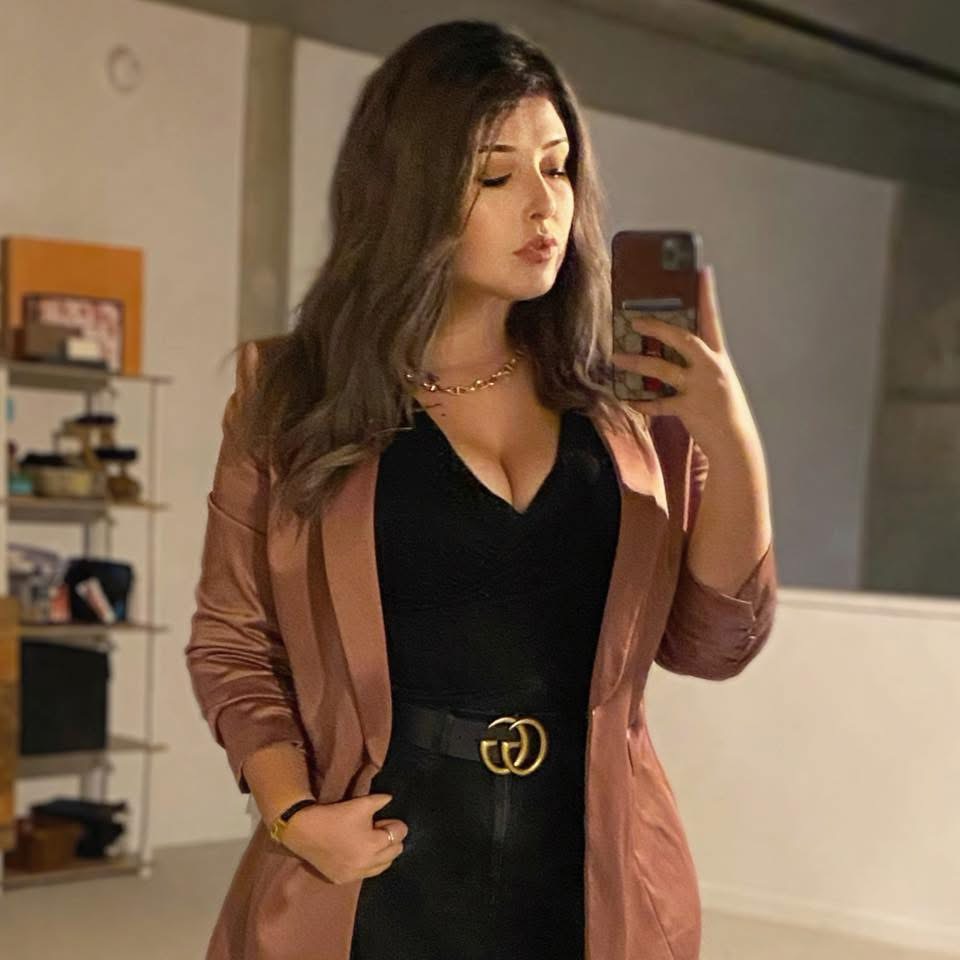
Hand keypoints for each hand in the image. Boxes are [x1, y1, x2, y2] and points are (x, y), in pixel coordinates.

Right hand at [280, 794, 408, 884]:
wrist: (304, 831)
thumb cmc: (335, 816)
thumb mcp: (361, 803)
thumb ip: (381, 801)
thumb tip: (390, 800)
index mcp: (374, 845)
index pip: (398, 835)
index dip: (395, 825)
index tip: (387, 820)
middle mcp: (367, 864)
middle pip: (394, 853)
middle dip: (392, 840)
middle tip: (380, 829)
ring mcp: (355, 875)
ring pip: (382, 867)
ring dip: (382, 854)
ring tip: (372, 841)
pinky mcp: (342, 879)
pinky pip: (365, 874)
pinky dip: (368, 864)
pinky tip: (360, 853)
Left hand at [612, 265, 758, 459]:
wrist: (736, 443)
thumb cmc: (723, 410)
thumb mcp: (718, 380)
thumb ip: (698, 364)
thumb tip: (671, 348)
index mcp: (719, 357)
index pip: (712, 319)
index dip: (707, 295)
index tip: (702, 270)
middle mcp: (712, 368)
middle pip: (683, 338)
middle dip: (657, 328)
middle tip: (634, 320)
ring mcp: (701, 388)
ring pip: (662, 369)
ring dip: (637, 363)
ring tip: (617, 358)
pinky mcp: (690, 409)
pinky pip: (659, 403)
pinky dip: (642, 402)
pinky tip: (628, 399)